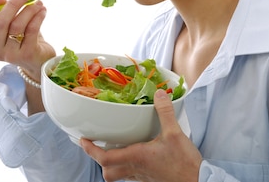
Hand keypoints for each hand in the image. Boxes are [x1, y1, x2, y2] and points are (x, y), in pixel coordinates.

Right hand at [0, 0, 54, 80]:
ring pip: (17, 25)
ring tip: (38, 3)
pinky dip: (38, 17)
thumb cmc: (21, 37)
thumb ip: (1, 7)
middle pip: (0, 23)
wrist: (39, 59)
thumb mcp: (10, 21)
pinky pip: (31, 30)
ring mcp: (10, 54)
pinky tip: (42, 10)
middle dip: (13, 4)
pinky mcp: (27, 54)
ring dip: (29, 9)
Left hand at [80, 90, 201, 181]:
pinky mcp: (150, 180)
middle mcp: (135, 169)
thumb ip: (165, 113)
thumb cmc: (184, 164)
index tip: (83, 140)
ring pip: (118, 175)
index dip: (90, 150)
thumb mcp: (175, 134)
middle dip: (98, 160)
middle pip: (107, 172)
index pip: (104, 158)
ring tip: (113, 150)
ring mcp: (142, 177)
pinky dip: (126, 166)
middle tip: (96, 146)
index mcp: (136, 157)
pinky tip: (134, 156)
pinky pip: (131, 175)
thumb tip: (159, 95)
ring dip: (111, 165)